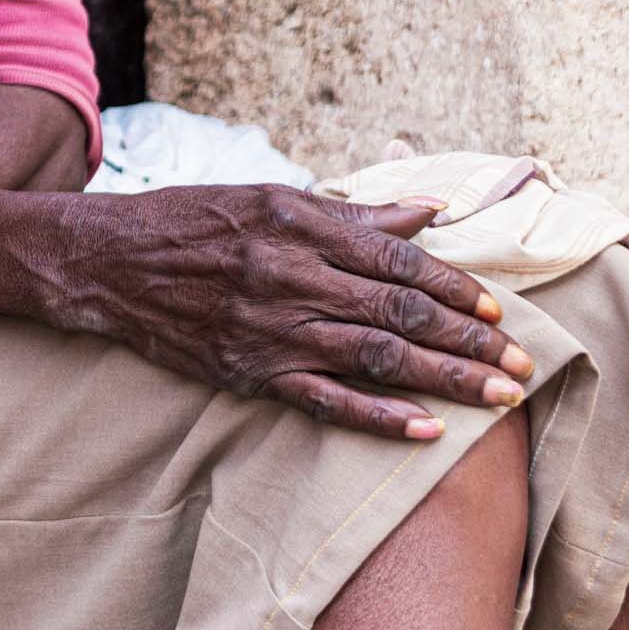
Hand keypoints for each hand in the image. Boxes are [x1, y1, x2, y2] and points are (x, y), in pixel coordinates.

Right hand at [60, 184, 533, 440]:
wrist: (107, 261)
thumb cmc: (190, 220)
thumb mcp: (266, 198)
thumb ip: (348, 213)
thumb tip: (424, 212)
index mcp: (297, 222)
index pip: (396, 257)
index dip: (454, 285)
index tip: (496, 309)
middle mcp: (288, 273)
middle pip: (399, 309)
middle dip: (469, 340)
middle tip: (521, 363)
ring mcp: (270, 327)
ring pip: (375, 355)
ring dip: (444, 379)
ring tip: (496, 398)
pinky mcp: (250, 371)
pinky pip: (325, 401)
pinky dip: (378, 418)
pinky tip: (424, 431)